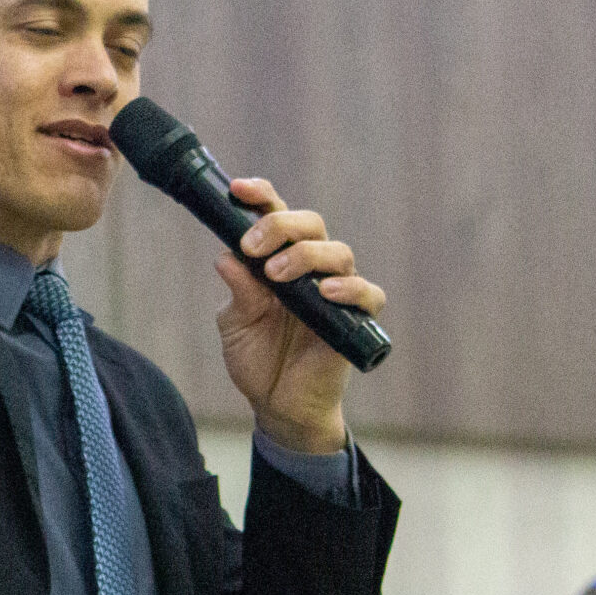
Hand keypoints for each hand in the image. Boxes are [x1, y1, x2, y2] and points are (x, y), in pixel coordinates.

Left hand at [212, 180, 386, 455]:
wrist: (277, 405)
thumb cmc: (258, 358)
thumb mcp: (236, 324)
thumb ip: (238, 291)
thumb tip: (226, 257)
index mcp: (277, 259)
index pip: (275, 215)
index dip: (260, 196)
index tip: (237, 190)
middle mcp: (309, 268)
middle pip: (310, 224)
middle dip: (281, 225)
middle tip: (253, 247)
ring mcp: (335, 290)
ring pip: (338, 251)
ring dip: (306, 255)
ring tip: (277, 276)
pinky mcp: (357, 319)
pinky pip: (369, 293)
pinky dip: (350, 288)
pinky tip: (326, 292)